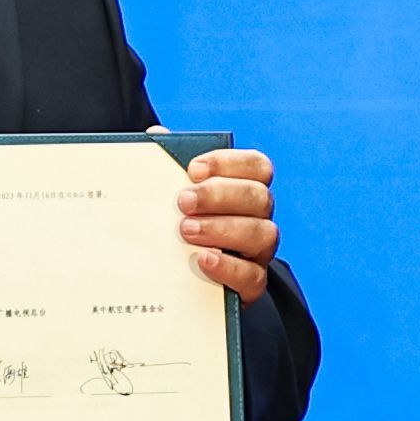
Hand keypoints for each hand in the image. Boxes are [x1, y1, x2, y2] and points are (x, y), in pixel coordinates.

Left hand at [177, 144, 281, 303]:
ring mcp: (259, 253)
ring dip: (223, 229)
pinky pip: (253, 276)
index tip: (193, 169)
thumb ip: (170, 164)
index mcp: (245, 190)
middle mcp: (259, 218)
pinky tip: (202, 260)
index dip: (229, 163)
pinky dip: (229, 267)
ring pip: (263, 234)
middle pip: (259, 197)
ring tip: (186, 231)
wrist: (181, 281)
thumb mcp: (173, 194)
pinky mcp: (251, 284)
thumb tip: (156, 135)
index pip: (257, 166)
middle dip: (220, 195)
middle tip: (183, 202)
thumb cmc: (181, 223)